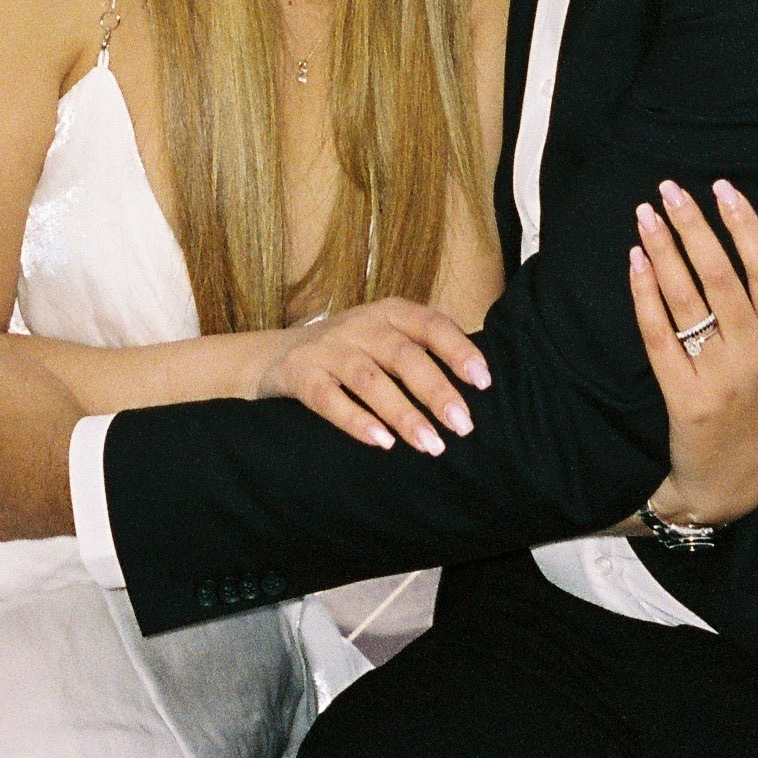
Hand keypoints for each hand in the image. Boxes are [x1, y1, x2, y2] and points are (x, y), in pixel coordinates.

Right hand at [257, 300, 490, 456]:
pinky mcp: (299, 374)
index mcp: (388, 312)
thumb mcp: (383, 338)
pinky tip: (382, 443)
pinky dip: (356, 421)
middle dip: (436, 391)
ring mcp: (327, 349)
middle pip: (404, 355)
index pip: (430, 324)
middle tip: (463, 426)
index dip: (459, 350)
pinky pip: (328, 399)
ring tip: (431, 445)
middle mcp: (359, 325)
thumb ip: (420, 351)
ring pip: (370, 379)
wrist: (273, 356)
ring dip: (403, 413)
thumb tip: (474, 387)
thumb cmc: (348, 352)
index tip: (484, 382)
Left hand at [630, 179, 757, 531]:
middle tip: (670, 188)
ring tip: (645, 214)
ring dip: (664, 253)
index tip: (724, 189)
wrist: (735, 486)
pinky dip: (645, 298)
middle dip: (695, 228)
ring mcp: (719, 378)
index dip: (747, 227)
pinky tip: (634, 263)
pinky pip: (660, 338)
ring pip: (688, 302)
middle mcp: (755, 356)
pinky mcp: (683, 399)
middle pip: (722, 278)